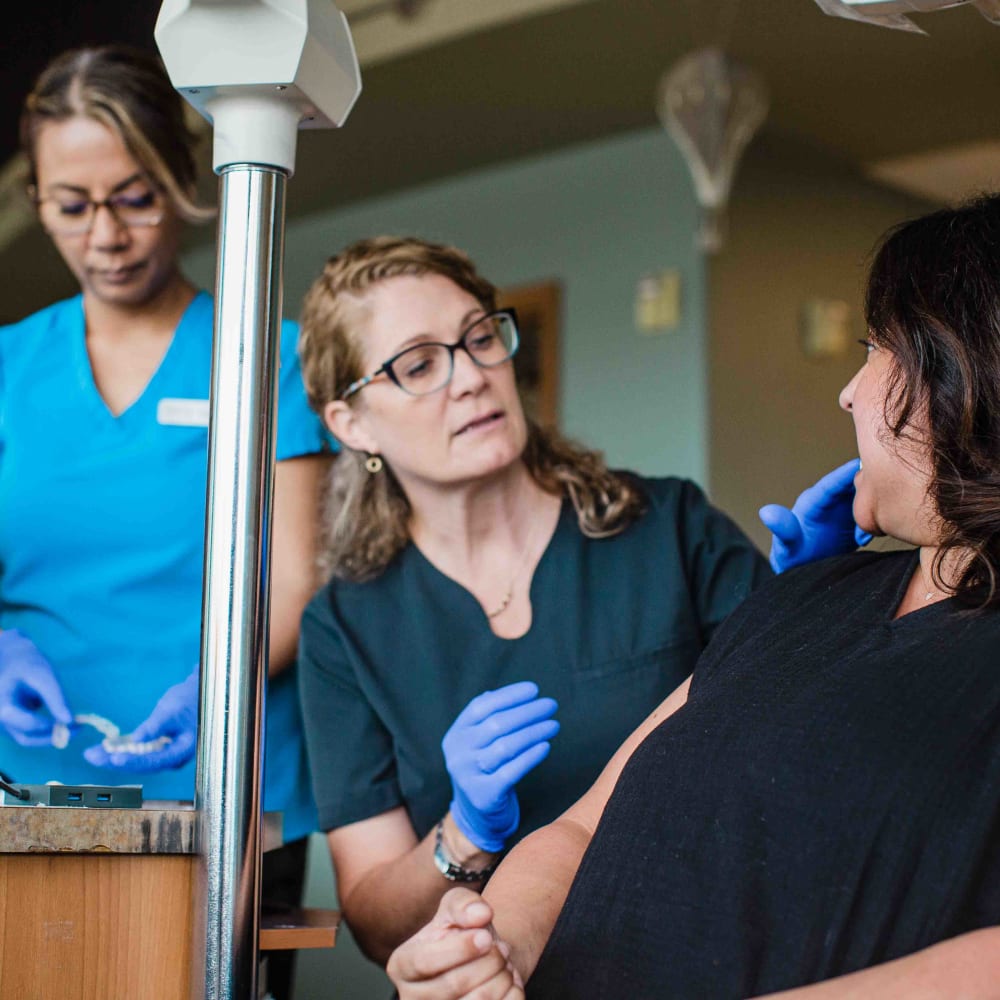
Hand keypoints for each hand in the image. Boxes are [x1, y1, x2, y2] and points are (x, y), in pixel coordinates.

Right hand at [0, 629, 72, 746]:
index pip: (26, 724)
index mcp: (2, 706)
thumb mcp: (44, 675)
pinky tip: (63, 719)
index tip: (74, 723)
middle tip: (78, 730)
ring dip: (51, 735)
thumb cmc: (26, 662)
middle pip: (26, 738)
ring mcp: (4, 721)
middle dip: (53, 737)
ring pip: (28, 737)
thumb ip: (55, 699)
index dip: (50, 726)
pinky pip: (30, 730)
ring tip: (75, 725)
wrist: (12, 655)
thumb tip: (69, 721)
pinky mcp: (12, 721)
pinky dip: (47, 728)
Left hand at [84, 668, 197, 771]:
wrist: (197, 692)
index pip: (154, 761)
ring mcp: (163, 753)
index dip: (133, 761)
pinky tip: (103, 747)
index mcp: (181, 751)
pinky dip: (120, 749)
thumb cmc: (189, 699)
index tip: (114, 759)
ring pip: (135, 759)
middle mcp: (171, 757)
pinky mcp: (156, 746)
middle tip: (90, 756)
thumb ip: (156, 726)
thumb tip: (137, 738)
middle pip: (140, 764)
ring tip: (91, 753)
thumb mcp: (172, 710)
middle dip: (114, 761)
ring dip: (113, 756)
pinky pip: (136, 751)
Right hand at [387, 887, 523, 999]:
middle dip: (488, 962)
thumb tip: (480, 914)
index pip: (424, 962)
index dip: (459, 949)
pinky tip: (507, 983)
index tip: (486, 937)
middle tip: (501, 948)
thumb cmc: (462, 932)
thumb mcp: (457, 906)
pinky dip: (511, 994)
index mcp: (402, 965)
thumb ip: (465, 904)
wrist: (479, 961)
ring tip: (504, 965)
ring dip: (501, 979)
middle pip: (453, 985)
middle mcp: (410, 998)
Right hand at [443, 681, 558, 852]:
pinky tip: (546, 746)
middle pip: (496, 724)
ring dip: (534, 732)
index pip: (481, 706)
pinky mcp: (484, 796)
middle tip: (551, 705)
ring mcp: (468, 775)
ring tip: (554, 725)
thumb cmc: (485, 770)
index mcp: (456, 734)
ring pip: (505, 746)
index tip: (534, 689)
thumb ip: (490, 718)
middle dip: (527, 711)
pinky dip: (531, 757)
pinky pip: (511, 772)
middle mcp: (458, 753)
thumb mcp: (478, 743)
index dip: (509, 695)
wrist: (475, 817)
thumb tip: (519, 694)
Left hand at [758, 459, 872, 573]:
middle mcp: (829, 501)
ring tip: (862, 535)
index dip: (845, 474)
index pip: (831, 485)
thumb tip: (765, 512)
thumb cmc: (791, 556)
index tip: (861, 462)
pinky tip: (863, 540)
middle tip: (875, 507)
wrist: (803, 570)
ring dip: (870, 510)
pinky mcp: (853, 520)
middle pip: (852, 485)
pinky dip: (872, 523)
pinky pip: (869, 514)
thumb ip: (781, 528)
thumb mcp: (786, 545)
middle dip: (866, 489)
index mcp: (812, 502)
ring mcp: (842, 510)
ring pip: (864, 498)